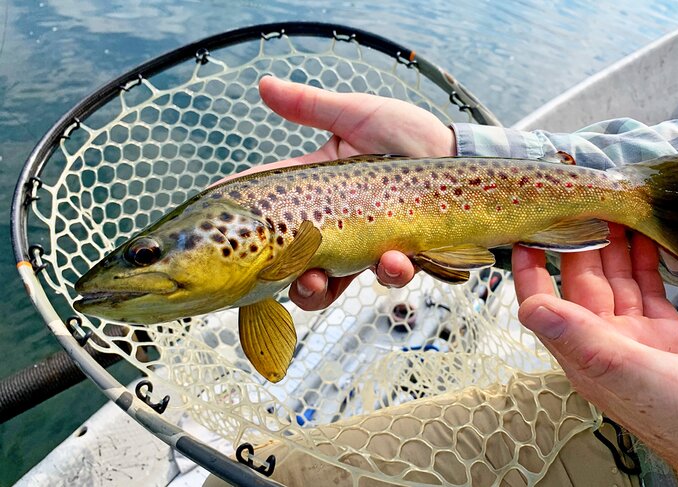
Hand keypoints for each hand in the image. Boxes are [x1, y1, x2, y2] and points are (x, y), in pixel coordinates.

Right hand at [229, 77, 443, 308]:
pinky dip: (387, 271)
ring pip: (328, 282)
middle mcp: (335, 222)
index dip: (240, 213)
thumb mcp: (356, 115)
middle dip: (277, 273)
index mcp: (317, 188)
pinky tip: (394, 258)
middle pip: (289, 260)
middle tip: (276, 271)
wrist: (462, 156)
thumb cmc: (411, 134)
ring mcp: (365, 243)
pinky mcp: (400, 254)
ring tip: (320, 279)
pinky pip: (385, 275)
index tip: (211, 221)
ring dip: (317, 288)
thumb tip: (262, 84)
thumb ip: (311, 107)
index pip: (269, 202)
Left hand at [512, 224, 677, 485]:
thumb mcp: (627, 373)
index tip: (524, 235)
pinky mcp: (666, 334)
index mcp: (584, 353)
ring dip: (611, 248)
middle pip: (581, 284)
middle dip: (578, 244)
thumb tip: (530, 308)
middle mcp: (603, 343)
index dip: (531, 271)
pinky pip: (647, 289)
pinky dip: (643, 263)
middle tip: (576, 206)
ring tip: (608, 211)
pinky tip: (641, 240)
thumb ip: (581, 340)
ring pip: (615, 282)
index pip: (544, 303)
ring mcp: (635, 337)